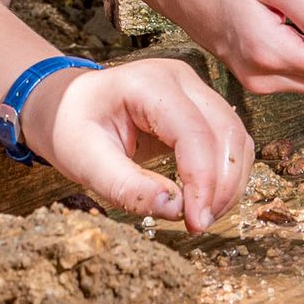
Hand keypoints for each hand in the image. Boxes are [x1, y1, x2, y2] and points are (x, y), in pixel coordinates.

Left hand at [23, 55, 251, 231]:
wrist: (67, 107)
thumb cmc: (71, 129)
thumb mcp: (85, 161)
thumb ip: (126, 186)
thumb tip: (174, 209)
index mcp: (148, 84)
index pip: (193, 132)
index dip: (202, 181)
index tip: (195, 222)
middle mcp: (180, 79)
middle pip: (226, 131)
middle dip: (221, 185)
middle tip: (199, 225)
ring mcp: (195, 90)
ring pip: (235, 137)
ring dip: (228, 182)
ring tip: (201, 217)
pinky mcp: (201, 108)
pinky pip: (228, 141)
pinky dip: (225, 175)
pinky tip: (205, 201)